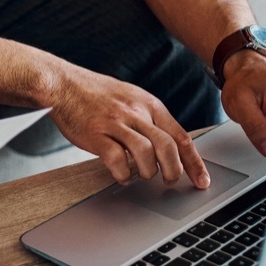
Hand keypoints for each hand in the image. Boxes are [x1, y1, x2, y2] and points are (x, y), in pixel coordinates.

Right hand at [47, 67, 209, 188]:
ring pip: (145, 154)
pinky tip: (121, 175)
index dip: (194, 162)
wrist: (63, 84)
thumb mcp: (131, 98)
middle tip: (169, 181)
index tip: (201, 180)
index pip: (180, 136)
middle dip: (173, 170)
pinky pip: (117, 160)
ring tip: (141, 175)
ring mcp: (116, 123)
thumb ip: (150, 119)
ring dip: (147, 172)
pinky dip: (123, 174)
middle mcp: (136, 112)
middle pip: (167, 147)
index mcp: (149, 104)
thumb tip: (169, 145)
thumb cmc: (96, 94)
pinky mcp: (96, 134)